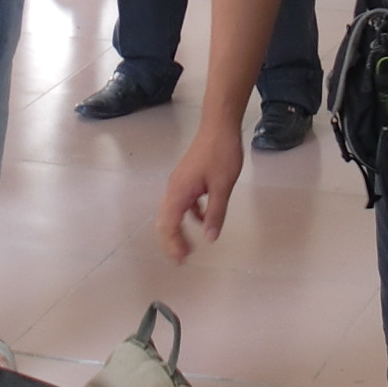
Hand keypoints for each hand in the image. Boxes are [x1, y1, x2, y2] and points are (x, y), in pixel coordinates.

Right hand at [158, 123, 243, 262]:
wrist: (219, 126)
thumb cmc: (221, 153)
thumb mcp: (223, 186)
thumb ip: (216, 213)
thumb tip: (210, 238)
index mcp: (179, 192)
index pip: (168, 225)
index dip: (173, 245)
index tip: (182, 260)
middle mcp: (173, 189)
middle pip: (164, 221)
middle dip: (171, 242)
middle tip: (183, 259)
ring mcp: (178, 183)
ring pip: (171, 213)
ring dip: (177, 230)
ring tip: (189, 245)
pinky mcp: (186, 179)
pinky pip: (181, 203)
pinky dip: (188, 216)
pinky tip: (202, 219)